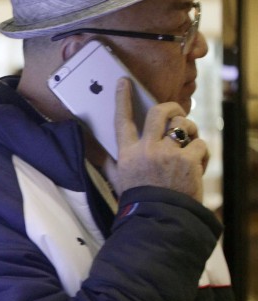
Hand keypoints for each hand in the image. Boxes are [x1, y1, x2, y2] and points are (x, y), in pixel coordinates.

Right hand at [103, 79, 206, 201]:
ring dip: (191, 131)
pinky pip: (200, 144)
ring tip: (191, 142)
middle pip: (160, 113)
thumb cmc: (138, 199)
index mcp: (128, 153)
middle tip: (177, 112)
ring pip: (184, 125)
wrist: (159, 217)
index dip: (122, 98)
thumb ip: (110, 164)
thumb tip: (98, 154)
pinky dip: (202, 153)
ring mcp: (168, 154)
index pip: (123, 120)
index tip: (124, 82)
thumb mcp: (118, 180)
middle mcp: (146, 149)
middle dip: (172, 107)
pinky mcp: (188, 161)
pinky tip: (197, 164)